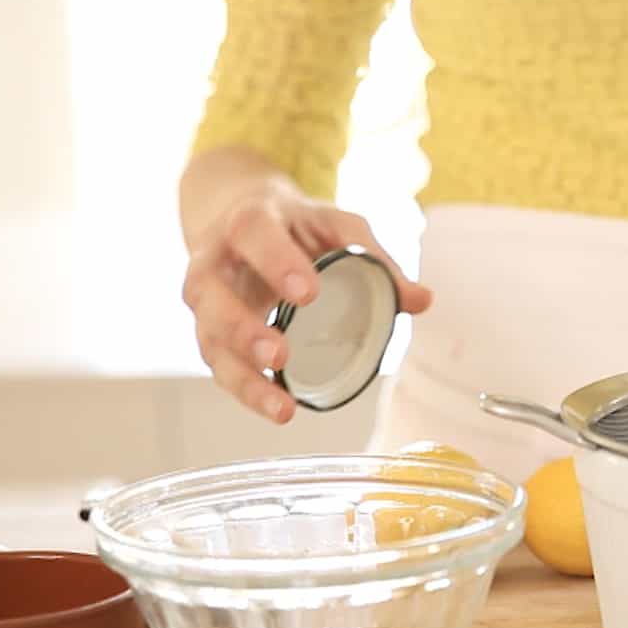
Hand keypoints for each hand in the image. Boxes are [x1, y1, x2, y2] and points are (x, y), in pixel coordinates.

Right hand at [180, 147, 431, 421]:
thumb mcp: (335, 225)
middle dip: (242, 328)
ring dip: (243, 376)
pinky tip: (277, 407)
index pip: (253, 235)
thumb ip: (374, 256)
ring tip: (281, 405)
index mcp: (248, 220)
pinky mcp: (210, 332)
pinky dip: (246, 391)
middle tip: (280, 355)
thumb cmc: (293, 224)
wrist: (239, 220)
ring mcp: (206, 301)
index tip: (309, 292)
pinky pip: (219, 366)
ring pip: (210, 340)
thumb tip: (421, 299)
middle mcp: (214, 260)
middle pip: (211, 294)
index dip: (276, 262)